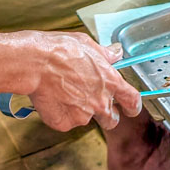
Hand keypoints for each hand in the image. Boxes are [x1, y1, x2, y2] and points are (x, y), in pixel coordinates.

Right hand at [18, 32, 142, 131]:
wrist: (37, 63)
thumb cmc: (61, 51)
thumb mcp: (89, 45)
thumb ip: (105, 54)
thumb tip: (115, 53)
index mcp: (111, 82)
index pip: (132, 101)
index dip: (133, 106)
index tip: (132, 109)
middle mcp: (100, 102)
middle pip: (112, 119)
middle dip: (106, 115)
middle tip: (93, 103)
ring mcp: (83, 115)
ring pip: (86, 119)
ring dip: (79, 110)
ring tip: (64, 93)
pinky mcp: (65, 123)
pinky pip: (67, 122)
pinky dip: (62, 114)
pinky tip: (53, 98)